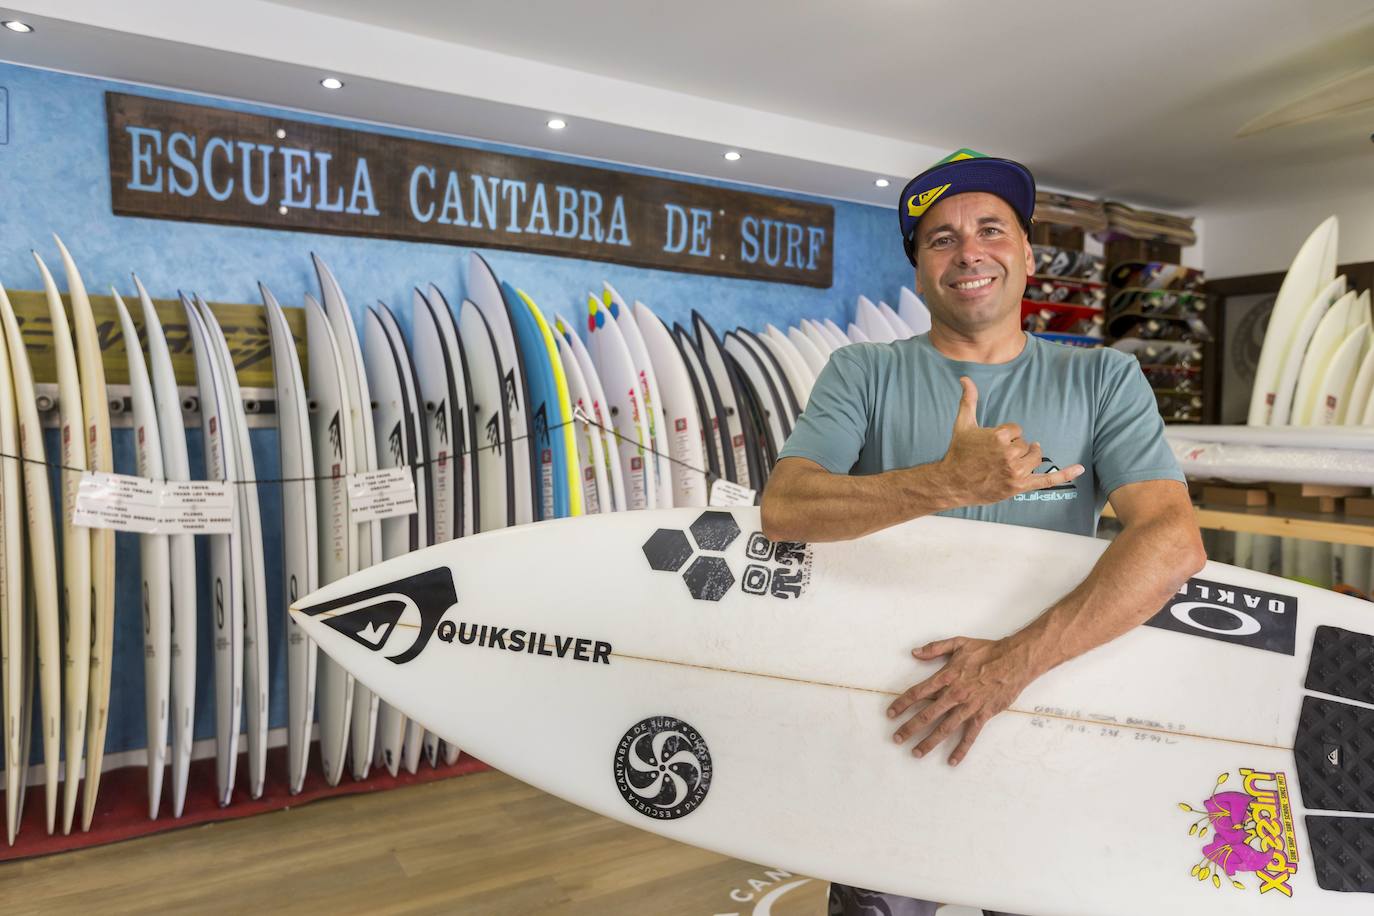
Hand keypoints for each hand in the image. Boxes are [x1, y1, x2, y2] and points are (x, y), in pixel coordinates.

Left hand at [886, 636, 1037, 764]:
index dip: (902, 704)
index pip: (918, 693)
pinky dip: (961, 749)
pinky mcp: (983, 715)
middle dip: (909, 728)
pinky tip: (952, 760)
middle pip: (926, 715)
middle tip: (896, 739)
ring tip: (915, 752)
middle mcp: (954, 694)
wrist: (1014, 661)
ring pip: (944, 729)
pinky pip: (970, 735)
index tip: (891, 714)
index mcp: (946, 676)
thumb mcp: (958, 643)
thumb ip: (934, 648)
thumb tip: (915, 653)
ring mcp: (968, 707)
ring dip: (929, 742)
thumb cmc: (987, 651)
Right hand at [938, 377, 1082, 504]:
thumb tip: (965, 378)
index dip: (1006, 435)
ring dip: (1028, 457)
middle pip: (1026, 444)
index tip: (991, 444)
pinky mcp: (1018, 486)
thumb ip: (968, 400)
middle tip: (997, 455)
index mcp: (999, 436)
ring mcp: (1015, 472)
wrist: (953, 482)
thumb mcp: (962, 424)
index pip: (1017, 429)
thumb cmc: (958, 453)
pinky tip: (1079, 469)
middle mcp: (1009, 454)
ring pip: (1035, 457)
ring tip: (1014, 460)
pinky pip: (1046, 480)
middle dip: (1014, 448)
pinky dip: (1064, 475)